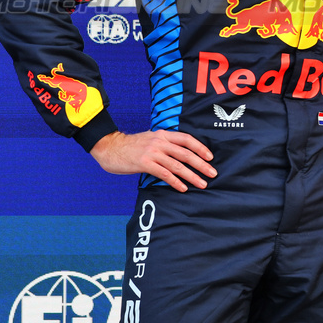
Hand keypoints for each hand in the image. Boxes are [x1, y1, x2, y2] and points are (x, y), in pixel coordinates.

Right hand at [90, 130, 215, 192]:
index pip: (187, 140)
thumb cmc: (132, 145)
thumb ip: (165, 143)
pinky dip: (176, 182)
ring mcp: (152, 153)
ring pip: (178, 165)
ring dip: (192, 176)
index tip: (210, 158)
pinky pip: (164, 174)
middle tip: (212, 173)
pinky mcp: (144, 163)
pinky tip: (183, 188)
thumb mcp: (151, 138)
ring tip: (202, 183)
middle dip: (201, 165)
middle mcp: (160, 142)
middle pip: (186, 154)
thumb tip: (182, 152)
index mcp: (163, 134)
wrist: (110, 147)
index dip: (201, 148)